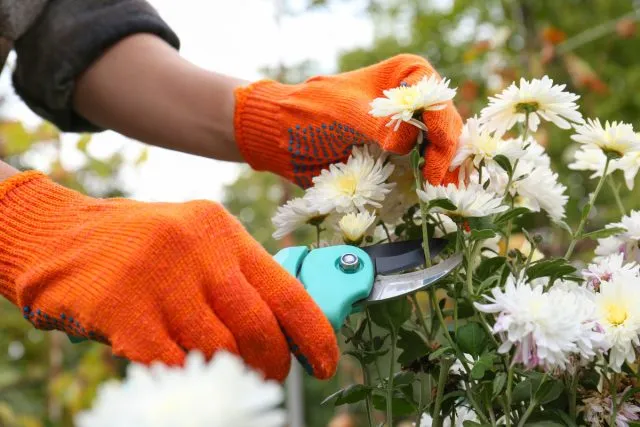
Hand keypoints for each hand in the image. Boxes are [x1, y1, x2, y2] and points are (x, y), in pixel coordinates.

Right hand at [0, 172, 337, 380]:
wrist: (60, 237)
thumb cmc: (139, 246)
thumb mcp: (194, 241)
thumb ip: (234, 275)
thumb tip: (283, 327)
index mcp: (220, 229)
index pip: (285, 288)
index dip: (313, 332)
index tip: (325, 361)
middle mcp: (195, 248)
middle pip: (257, 327)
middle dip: (272, 363)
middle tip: (270, 375)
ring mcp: (157, 277)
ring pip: (218, 351)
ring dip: (229, 374)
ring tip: (225, 374)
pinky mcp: (122, 311)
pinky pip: (173, 364)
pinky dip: (185, 374)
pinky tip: (182, 367)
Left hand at [234, 54, 462, 186]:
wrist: (287, 139)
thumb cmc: (311, 113)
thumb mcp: (344, 112)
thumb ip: (377, 123)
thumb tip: (409, 141)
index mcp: (407, 76)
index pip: (437, 99)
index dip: (442, 129)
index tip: (434, 161)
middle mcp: (416, 102)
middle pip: (448, 129)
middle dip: (450, 159)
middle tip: (445, 190)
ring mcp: (413, 132)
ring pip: (443, 153)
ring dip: (448, 178)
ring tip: (451, 204)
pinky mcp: (404, 158)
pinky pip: (426, 171)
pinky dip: (432, 187)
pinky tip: (438, 204)